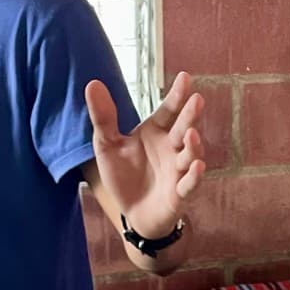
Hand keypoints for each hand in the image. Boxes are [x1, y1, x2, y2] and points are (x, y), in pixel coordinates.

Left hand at [87, 71, 204, 238]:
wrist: (131, 212)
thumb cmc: (124, 176)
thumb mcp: (107, 145)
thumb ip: (103, 117)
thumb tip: (93, 83)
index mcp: (156, 132)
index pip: (168, 111)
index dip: (177, 96)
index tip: (185, 78)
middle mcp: (172, 148)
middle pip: (183, 129)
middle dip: (190, 116)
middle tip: (197, 99)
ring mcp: (178, 171)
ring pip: (190, 155)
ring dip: (193, 146)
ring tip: (191, 134)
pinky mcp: (180, 194)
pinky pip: (190, 184)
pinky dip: (195, 176)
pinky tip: (197, 166)